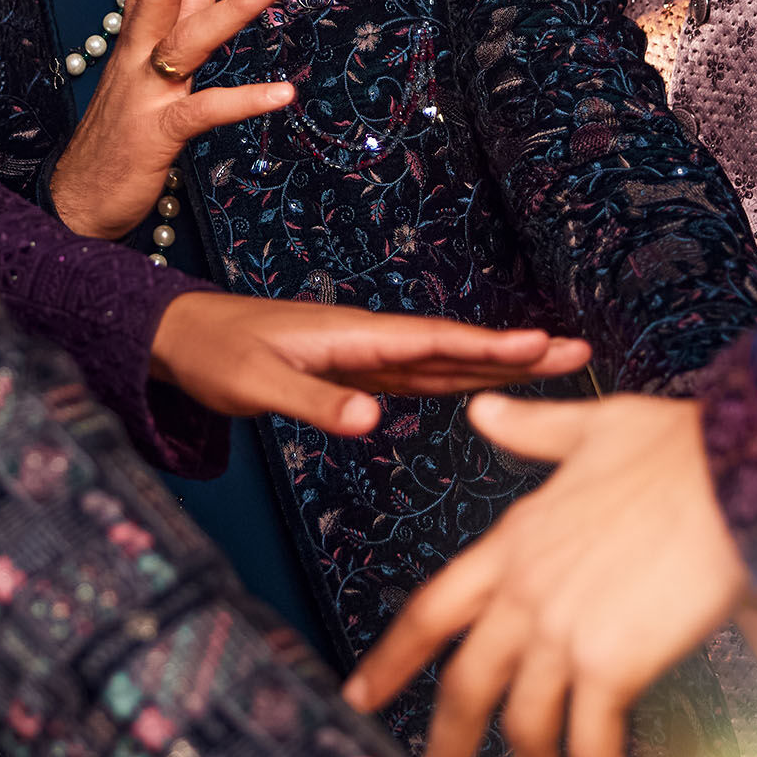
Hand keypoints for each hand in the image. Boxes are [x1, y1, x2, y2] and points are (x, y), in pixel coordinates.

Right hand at [46, 0, 290, 238]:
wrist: (79, 202)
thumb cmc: (118, 136)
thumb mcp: (144, 75)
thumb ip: (173, 27)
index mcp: (132, 42)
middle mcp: (135, 59)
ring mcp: (145, 95)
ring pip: (187, 42)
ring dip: (230, 11)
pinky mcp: (159, 134)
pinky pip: (206, 110)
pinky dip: (245, 99)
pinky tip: (284, 93)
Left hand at [150, 292, 592, 434]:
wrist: (176, 337)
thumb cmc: (213, 356)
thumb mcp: (257, 385)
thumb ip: (315, 402)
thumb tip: (375, 420)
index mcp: (352, 336)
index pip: (435, 340)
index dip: (491, 347)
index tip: (544, 345)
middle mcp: (367, 340)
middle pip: (454, 346)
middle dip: (516, 350)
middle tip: (579, 352)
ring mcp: (362, 355)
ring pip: (441, 360)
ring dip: (495, 362)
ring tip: (553, 361)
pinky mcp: (352, 371)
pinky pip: (416, 375)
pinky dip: (455, 378)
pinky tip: (480, 386)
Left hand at [344, 393, 745, 756]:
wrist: (740, 466)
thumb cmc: (679, 446)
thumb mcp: (591, 425)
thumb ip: (531, 429)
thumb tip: (484, 410)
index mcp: (514, 540)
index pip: (433, 610)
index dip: (392, 659)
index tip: (359, 697)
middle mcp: (526, 590)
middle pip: (466, 685)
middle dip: (444, 745)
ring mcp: (563, 630)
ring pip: (525, 726)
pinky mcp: (612, 662)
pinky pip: (592, 745)